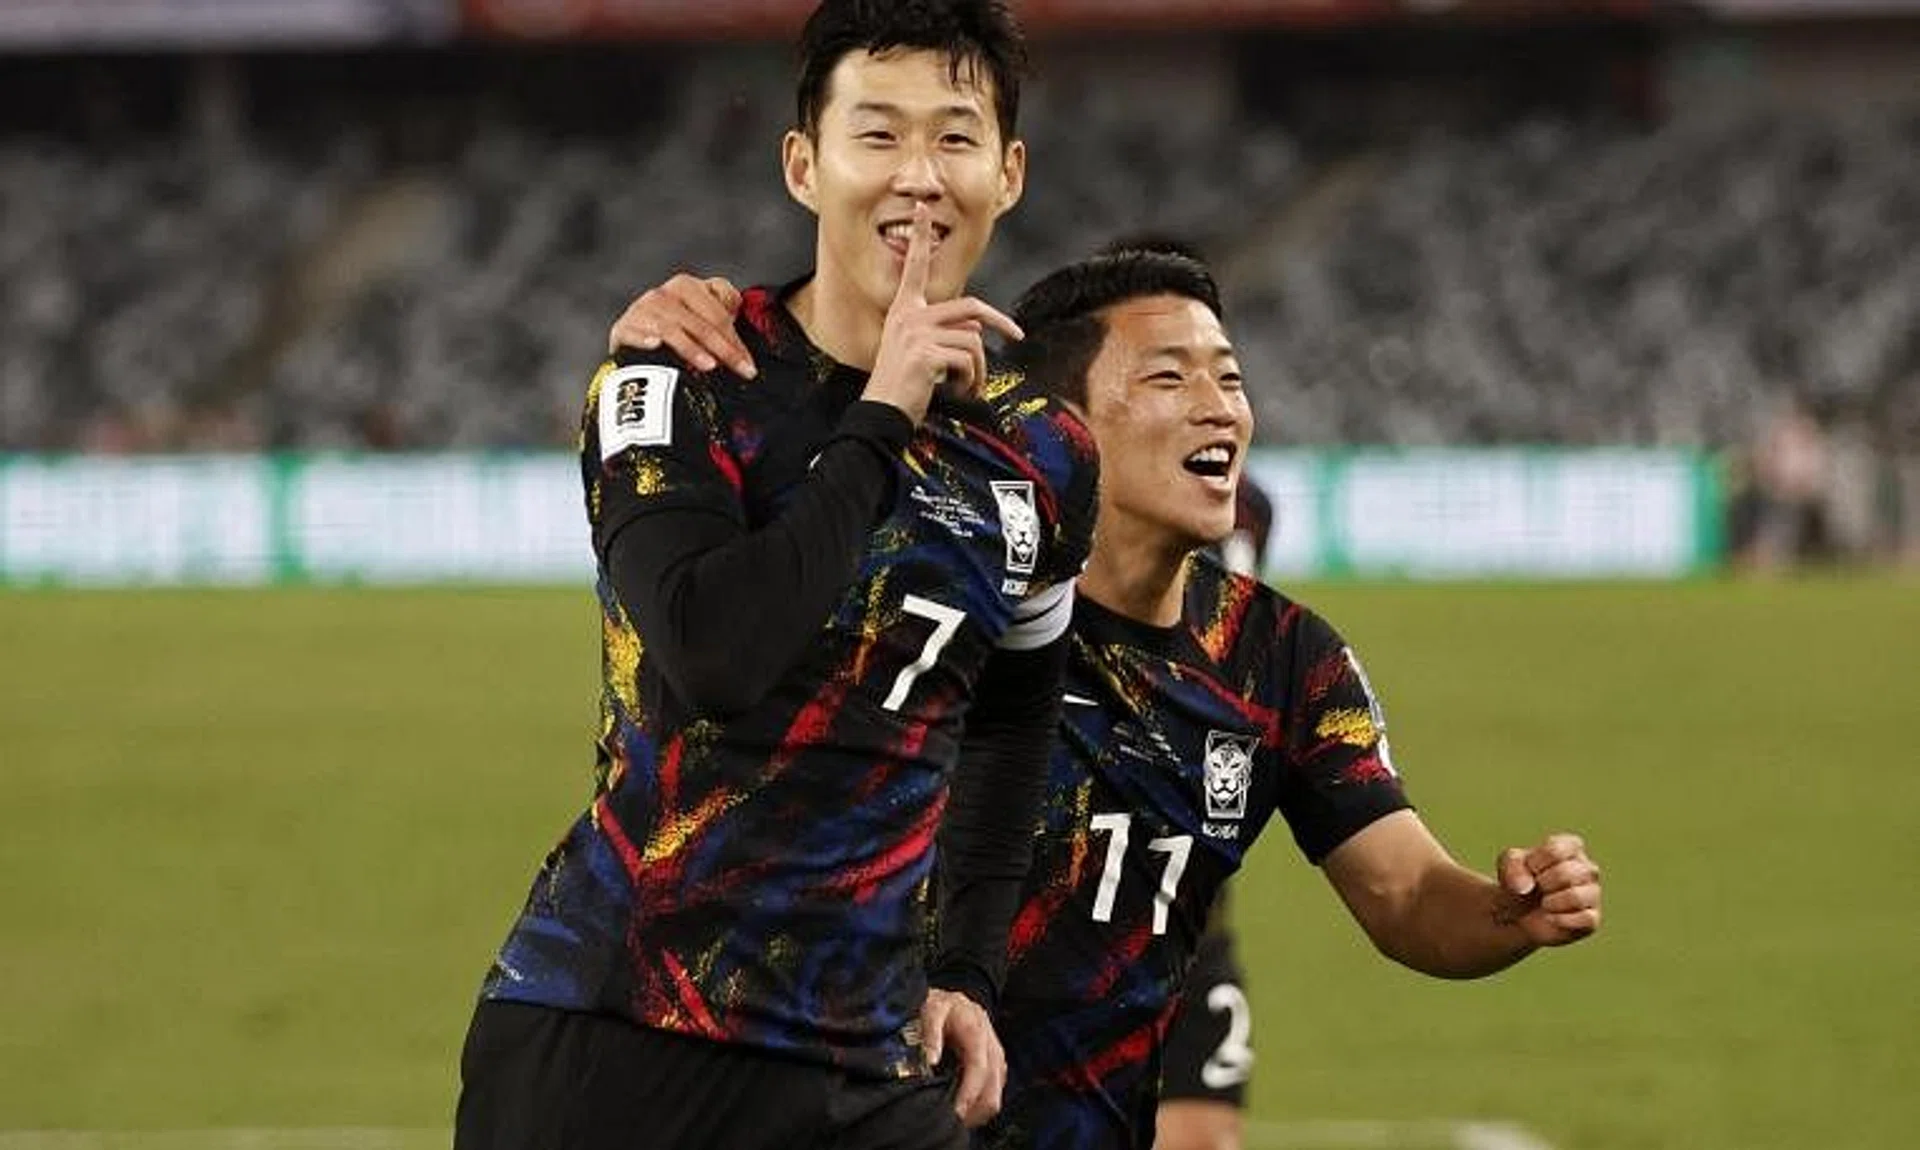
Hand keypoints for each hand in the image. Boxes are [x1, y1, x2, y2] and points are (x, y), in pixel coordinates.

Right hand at [608, 273, 755, 378]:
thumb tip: (747, 356)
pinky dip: (645, 338)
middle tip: (740, 370)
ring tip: (710, 366)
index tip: (748, 363)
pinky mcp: (623, 328)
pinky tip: (655, 345)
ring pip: (673, 328)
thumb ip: (723, 325)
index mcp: (688, 287)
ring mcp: (643, 310)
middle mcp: (665, 294)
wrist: (633, 341)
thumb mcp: (700, 322)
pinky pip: (635, 332)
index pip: (719, 308)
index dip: (736, 337)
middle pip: (702, 322)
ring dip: (692, 348)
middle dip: (725, 348)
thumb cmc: (674, 331)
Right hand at [865, 201, 1022, 424]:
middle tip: (1017, 335)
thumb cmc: (902, 386)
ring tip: (967, 387)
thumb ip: (943, 332)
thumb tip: (976, 329)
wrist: (882, 413)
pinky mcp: (926, 353)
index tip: (923, 210)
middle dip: (1000, 322)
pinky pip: (968, 360)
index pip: (915, 267)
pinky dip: (970, 380)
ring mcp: (917, 333)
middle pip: (971, 307)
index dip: (920, 238)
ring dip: (979, 369)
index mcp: (904, 310)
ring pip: (974, 340)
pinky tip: (957, 391)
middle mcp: (909, 315)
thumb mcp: (919, 351)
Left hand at [921, 987, 1006, 1127]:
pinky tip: (963, 1110)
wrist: (958, 1001)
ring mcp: (997, 1058)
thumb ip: (930, 1033)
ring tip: (954, 1120)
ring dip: (977, 1112)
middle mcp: (992, 1046)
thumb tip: (931, 1060)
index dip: (969, 1093)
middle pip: (992, 1088)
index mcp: (977, 1031)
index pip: (979, 1068)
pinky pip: (994, 1093)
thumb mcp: (932, 1010)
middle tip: (950, 1123)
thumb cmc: (943, 1006)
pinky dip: (980, 1106)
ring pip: (995, 1095)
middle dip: (973, 1111)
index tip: (955, 1112)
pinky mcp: (996, 1067)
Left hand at [1496, 833, 1601, 946]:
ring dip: (1551, 903)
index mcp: (1571, 847)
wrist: (1518, 914)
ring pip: (1576, 897)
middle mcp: (1588, 867)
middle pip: (1566, 873)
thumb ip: (1512, 866)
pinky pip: (1584, 919)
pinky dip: (1559, 920)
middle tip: (1536, 889)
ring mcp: (1592, 893)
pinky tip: (1550, 918)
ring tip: (1544, 903)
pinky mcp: (1593, 918)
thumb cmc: (1518, 881)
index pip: (1556, 849)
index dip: (1534, 863)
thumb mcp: (1508, 865)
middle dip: (1542, 884)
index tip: (1529, 869)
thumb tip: (1525, 887)